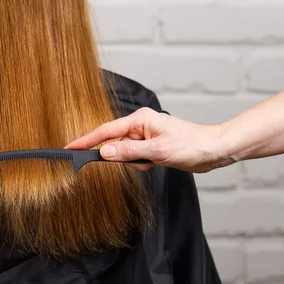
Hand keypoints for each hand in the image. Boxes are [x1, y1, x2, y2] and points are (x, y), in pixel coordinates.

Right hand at [65, 107, 226, 172]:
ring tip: (156, 160)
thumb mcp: (157, 151)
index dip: (86, 141)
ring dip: (137, 162)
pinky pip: (136, 158)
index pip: (105, 131)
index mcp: (139, 119)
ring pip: (125, 154)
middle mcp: (139, 125)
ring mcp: (144, 136)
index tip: (70, 148)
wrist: (213, 150)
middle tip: (145, 160)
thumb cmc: (191, 145)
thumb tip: (104, 153)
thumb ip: (128, 152)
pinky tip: (158, 162)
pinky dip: (143, 164)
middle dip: (125, 158)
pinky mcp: (150, 146)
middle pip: (115, 144)